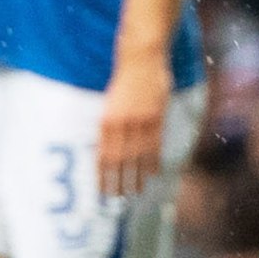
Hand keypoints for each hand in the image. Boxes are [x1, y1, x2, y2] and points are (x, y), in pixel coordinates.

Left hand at [95, 56, 170, 199]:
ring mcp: (140, 122)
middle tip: (118, 199)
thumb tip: (107, 147)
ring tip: (135, 193)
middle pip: (119, 161)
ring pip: (137, 157)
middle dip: (118, 182)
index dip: (103, 176)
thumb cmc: (124, 78)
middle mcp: (122, 124)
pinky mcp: (156, 118)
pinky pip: (154, 145)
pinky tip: (152, 174)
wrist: (140, 57)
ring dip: (136, 177)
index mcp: (106, 121)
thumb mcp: (110, 102)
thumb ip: (110, 124)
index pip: (103, 156)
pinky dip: (153, 162)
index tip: (102, 192)